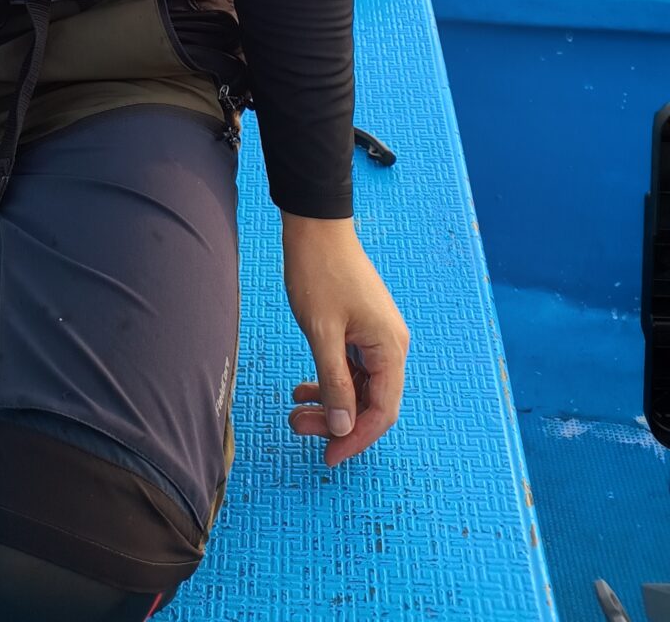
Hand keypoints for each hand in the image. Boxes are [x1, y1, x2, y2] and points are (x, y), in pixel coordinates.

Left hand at [279, 213, 408, 468]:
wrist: (315, 226)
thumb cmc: (319, 272)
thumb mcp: (322, 333)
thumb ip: (334, 382)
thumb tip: (343, 427)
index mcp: (389, 348)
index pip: (382, 412)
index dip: (356, 438)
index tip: (328, 456)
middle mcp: (390, 345)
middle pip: (370, 402)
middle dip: (336, 421)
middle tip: (298, 427)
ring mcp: (376, 336)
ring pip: (357, 387)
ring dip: (329, 402)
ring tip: (294, 411)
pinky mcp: (360, 329)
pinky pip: (350, 368)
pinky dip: (328, 380)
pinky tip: (302, 388)